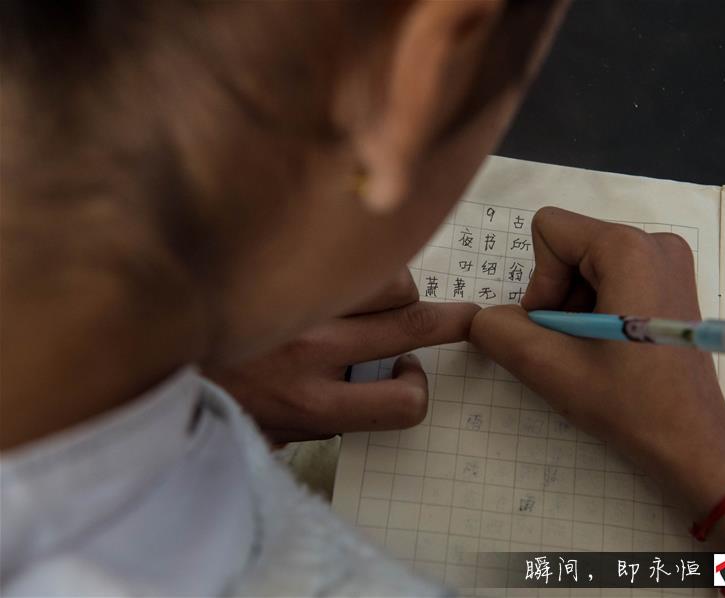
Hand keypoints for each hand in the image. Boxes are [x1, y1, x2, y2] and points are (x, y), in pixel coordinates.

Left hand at [208, 271, 478, 442]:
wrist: (123, 356)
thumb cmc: (196, 399)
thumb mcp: (262, 433)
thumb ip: (313, 419)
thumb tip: (354, 393)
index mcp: (310, 406)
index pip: (404, 402)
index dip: (414, 389)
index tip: (403, 377)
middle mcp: (313, 352)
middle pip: (415, 328)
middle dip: (453, 322)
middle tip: (467, 316)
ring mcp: (299, 302)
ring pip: (393, 283)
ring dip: (398, 290)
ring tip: (380, 293)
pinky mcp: (280, 268)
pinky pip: (348, 254)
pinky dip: (359, 259)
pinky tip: (344, 264)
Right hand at [470, 208, 724, 551]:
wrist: (690, 442)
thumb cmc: (628, 404)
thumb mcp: (548, 368)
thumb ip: (498, 331)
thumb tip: (481, 316)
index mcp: (629, 247)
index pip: (549, 230)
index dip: (541, 283)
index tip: (561, 330)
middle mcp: (655, 241)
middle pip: (569, 248)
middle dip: (559, 298)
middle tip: (578, 347)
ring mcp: (669, 260)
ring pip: (586, 265)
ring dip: (576, 308)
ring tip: (597, 352)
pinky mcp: (671, 282)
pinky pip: (611, 277)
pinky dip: (598, 310)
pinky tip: (613, 348)